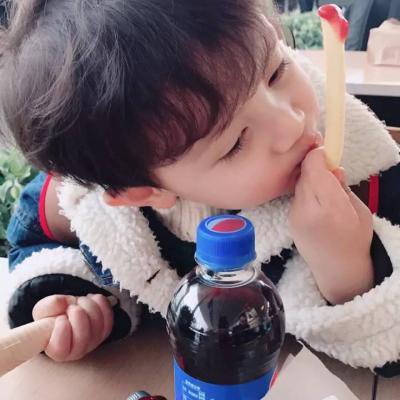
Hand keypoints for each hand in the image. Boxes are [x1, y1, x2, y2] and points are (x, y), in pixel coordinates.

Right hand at [32, 294, 113, 361]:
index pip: (61, 349)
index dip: (62, 331)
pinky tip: (92, 298)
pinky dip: (101, 303)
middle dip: (77, 315)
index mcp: (57, 350)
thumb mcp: (42, 310)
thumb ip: (49, 306)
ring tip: (79, 300)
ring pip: (97, 325)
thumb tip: (64, 304)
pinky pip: (108, 316)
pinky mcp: (105, 330)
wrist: (67, 312)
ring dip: (89, 306)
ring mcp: (93, 341)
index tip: (60, 318)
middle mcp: (77, 351)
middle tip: (71, 307)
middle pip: (83, 337)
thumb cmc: (52, 315)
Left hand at [289, 147, 373, 303]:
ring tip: (324, 189)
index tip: (327, 154)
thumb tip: (333, 168)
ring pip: (298, 185)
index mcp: (329, 207)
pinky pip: (296, 197)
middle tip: (329, 170)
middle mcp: (307, 210)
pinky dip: (305, 193)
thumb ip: (343, 187)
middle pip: (303, 174)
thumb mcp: (359, 211)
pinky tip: (316, 201)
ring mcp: (294, 216)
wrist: (337, 270)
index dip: (318, 155)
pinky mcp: (289, 220)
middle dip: (314, 166)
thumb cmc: (355, 240)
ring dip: (309, 180)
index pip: (313, 169)